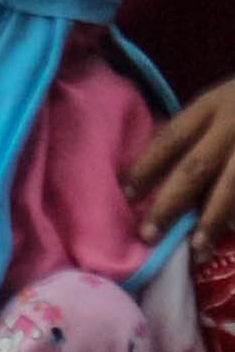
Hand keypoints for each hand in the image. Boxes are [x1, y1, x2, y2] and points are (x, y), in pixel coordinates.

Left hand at [129, 79, 234, 239]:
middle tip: (149, 234)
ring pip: (232, 186)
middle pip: (196, 167)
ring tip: (197, 249)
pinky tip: (234, 232)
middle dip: (170, 203)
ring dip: (213, 219)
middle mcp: (234, 123)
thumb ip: (196, 131)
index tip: (126, 196)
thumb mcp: (221, 102)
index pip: (170, 139)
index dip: (146, 168)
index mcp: (212, 105)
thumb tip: (154, 172)